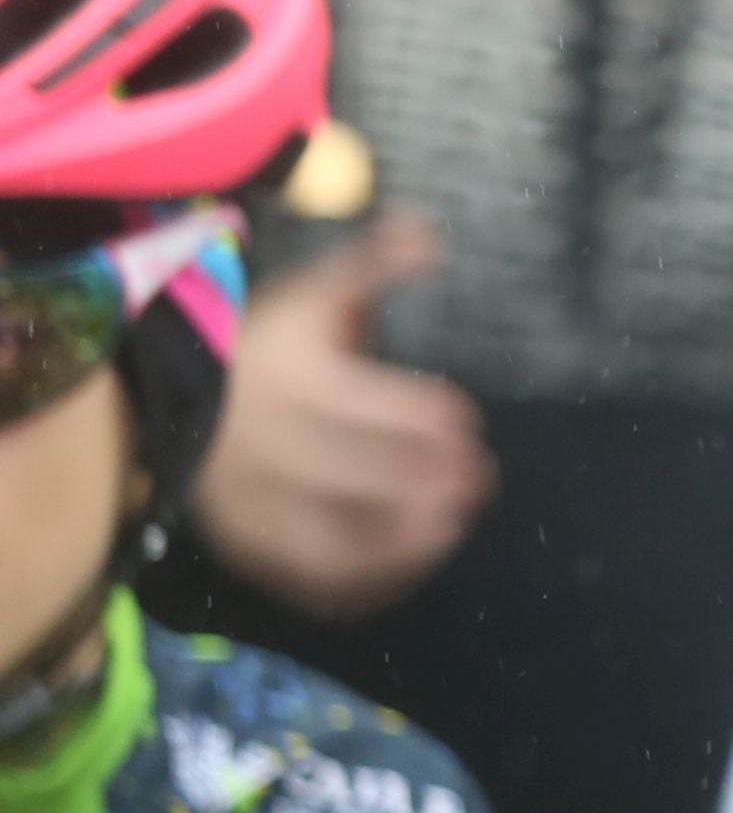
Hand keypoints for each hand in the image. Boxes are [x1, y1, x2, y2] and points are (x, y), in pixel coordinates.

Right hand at [186, 214, 489, 618]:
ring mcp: (252, 505)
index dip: (420, 414)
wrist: (173, 399)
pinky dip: (365, 581)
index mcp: (281, 380)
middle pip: (350, 474)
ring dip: (402, 540)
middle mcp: (261, 446)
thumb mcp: (311, 298)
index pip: (356, 404)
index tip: (463, 419)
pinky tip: (411, 563)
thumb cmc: (262, 348)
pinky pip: (309, 580)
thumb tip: (427, 231)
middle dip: (426, 479)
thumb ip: (369, 268)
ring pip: (330, 538)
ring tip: (452, 524)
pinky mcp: (250, 549)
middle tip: (478, 478)